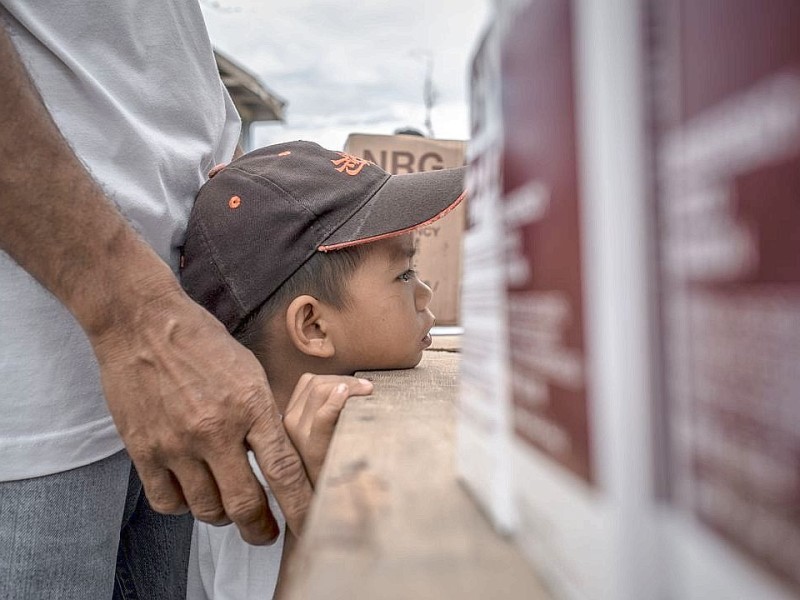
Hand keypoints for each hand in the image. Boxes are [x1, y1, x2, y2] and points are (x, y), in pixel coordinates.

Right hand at [92, 289, 309, 544]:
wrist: (144, 324)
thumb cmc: (204, 344)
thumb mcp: (250, 372)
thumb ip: (264, 416)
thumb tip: (280, 455)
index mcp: (250, 405)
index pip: (284, 469)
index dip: (300, 506)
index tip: (309, 524)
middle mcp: (215, 429)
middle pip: (244, 503)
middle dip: (260, 528)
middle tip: (265, 533)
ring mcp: (176, 442)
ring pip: (206, 509)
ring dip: (222, 515)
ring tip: (227, 507)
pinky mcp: (143, 449)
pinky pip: (168, 502)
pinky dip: (184, 506)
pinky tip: (192, 493)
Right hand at [283, 373, 373, 484]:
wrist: (325, 508)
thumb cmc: (332, 470)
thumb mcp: (325, 438)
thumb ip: (329, 414)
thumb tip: (353, 387)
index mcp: (290, 419)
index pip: (309, 382)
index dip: (336, 379)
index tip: (359, 387)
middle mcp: (288, 425)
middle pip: (316, 383)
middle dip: (346, 381)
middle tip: (368, 389)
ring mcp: (297, 436)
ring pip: (320, 391)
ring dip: (349, 386)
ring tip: (369, 394)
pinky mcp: (311, 449)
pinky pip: (323, 416)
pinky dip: (339, 401)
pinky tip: (356, 397)